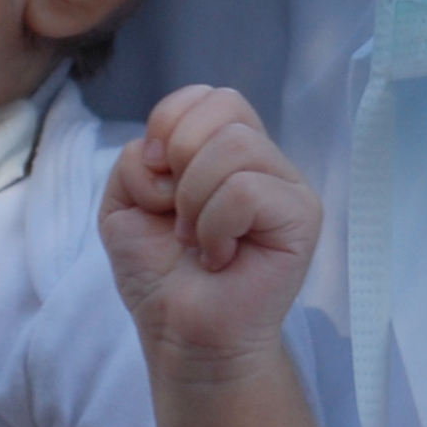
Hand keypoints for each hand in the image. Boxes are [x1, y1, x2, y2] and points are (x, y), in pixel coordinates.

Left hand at [101, 87, 320, 373]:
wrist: (180, 332)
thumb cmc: (160, 274)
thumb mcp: (124, 203)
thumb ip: (137, 159)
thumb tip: (167, 154)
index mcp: (224, 148)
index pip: (207, 94)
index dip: (168, 121)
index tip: (154, 175)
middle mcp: (261, 159)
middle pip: (224, 105)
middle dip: (178, 159)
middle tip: (176, 214)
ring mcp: (287, 186)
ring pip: (235, 147)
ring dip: (195, 201)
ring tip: (197, 242)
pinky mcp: (303, 216)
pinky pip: (248, 190)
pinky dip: (215, 226)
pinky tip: (219, 257)